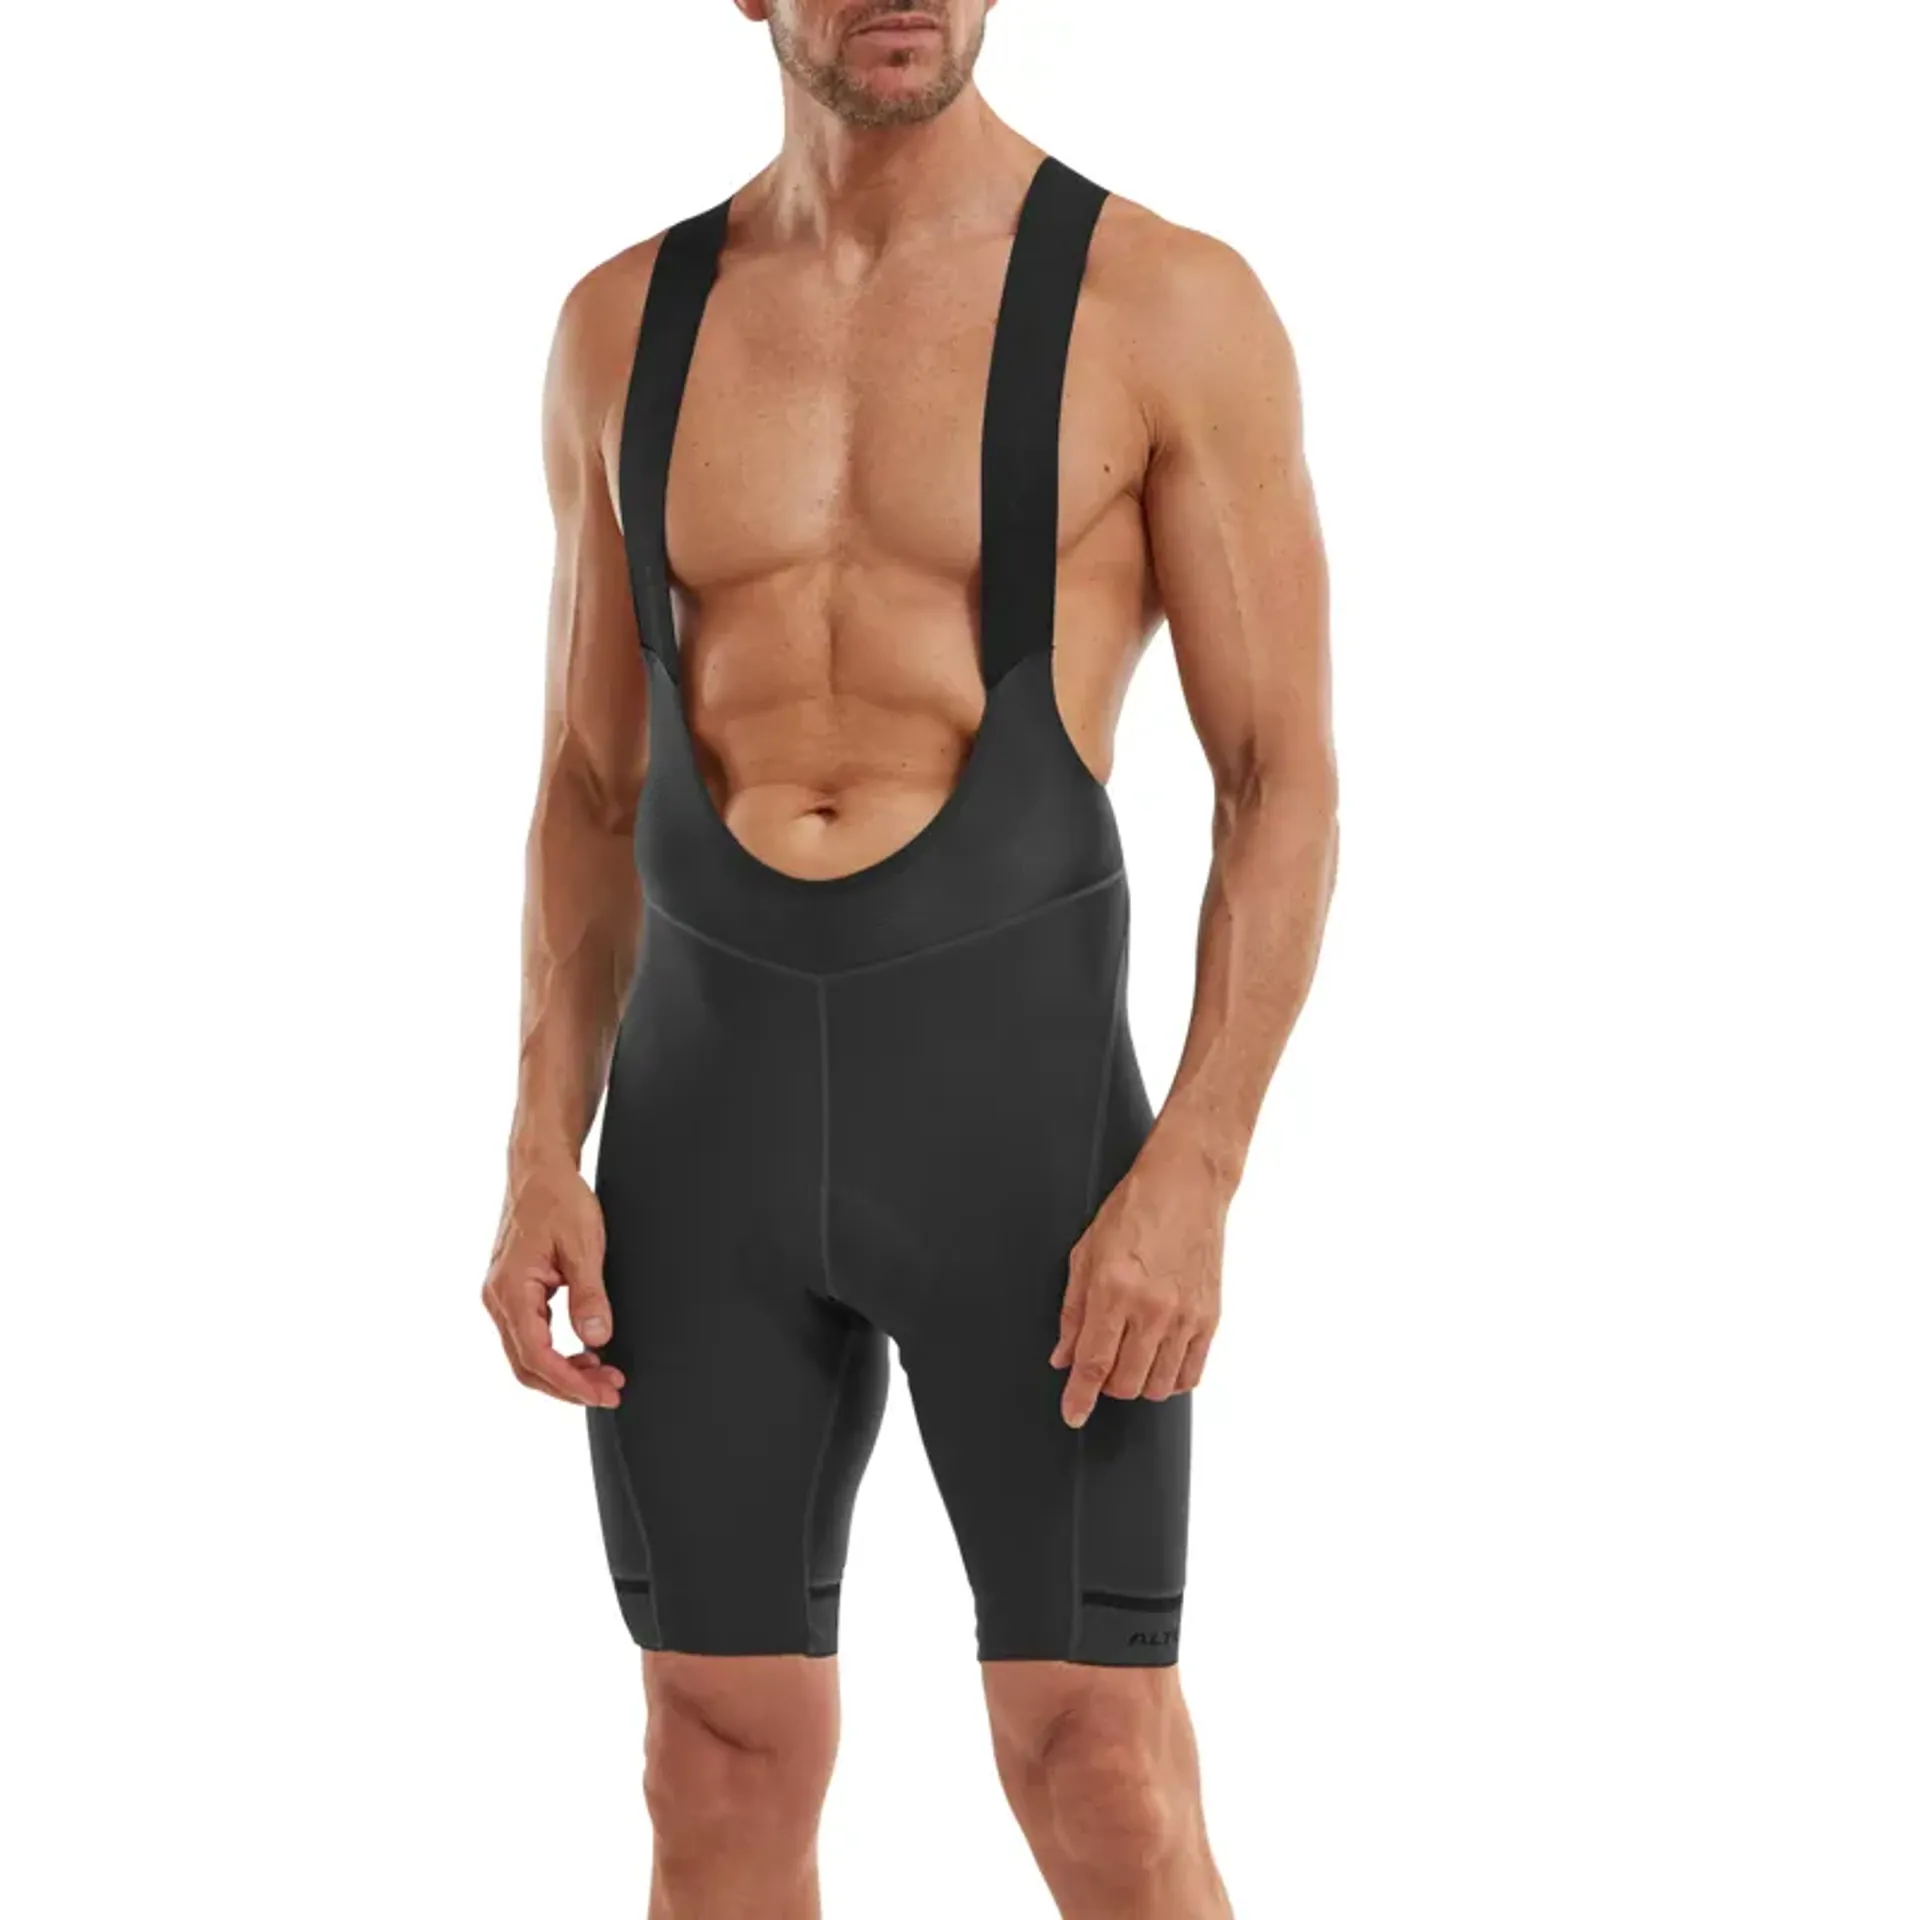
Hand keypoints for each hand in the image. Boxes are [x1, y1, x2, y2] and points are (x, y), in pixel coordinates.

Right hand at [481, 1161, 625, 1408]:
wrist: (539, 1170)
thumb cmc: (559, 1199)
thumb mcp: (584, 1245)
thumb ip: (589, 1294)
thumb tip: (596, 1338)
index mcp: (511, 1288)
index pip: (536, 1354)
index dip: (569, 1381)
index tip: (601, 1392)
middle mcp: (498, 1298)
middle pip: (526, 1364)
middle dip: (568, 1385)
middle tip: (610, 1390)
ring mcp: (502, 1297)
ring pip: (526, 1354)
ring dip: (563, 1371)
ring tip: (604, 1374)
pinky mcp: (512, 1293)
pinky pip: (529, 1336)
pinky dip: (555, 1353)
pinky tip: (584, 1353)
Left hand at [1050, 1136, 1225, 1427]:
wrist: (1187, 1185)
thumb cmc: (1133, 1210)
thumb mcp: (1085, 1254)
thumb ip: (1072, 1312)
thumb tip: (1063, 1357)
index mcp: (1114, 1290)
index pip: (1093, 1363)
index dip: (1079, 1397)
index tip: (1073, 1414)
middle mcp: (1152, 1309)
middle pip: (1126, 1383)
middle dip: (1107, 1386)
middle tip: (1102, 1366)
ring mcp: (1186, 1316)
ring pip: (1160, 1386)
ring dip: (1139, 1384)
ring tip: (1131, 1359)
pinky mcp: (1210, 1317)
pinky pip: (1192, 1373)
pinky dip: (1172, 1379)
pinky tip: (1160, 1360)